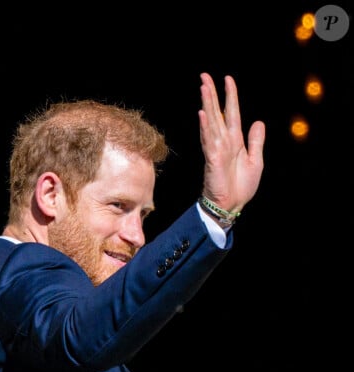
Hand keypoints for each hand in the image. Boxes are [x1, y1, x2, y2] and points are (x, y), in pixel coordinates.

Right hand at [198, 72, 265, 213]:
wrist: (232, 206)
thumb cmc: (241, 187)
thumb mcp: (256, 161)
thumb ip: (255, 141)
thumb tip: (258, 122)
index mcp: (235, 141)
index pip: (231, 113)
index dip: (230, 96)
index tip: (227, 79)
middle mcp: (223, 142)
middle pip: (217, 113)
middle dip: (211, 94)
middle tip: (204, 76)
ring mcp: (216, 150)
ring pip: (211, 122)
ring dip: (207, 105)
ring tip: (203, 88)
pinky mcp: (212, 160)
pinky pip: (208, 141)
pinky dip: (205, 127)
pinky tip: (202, 115)